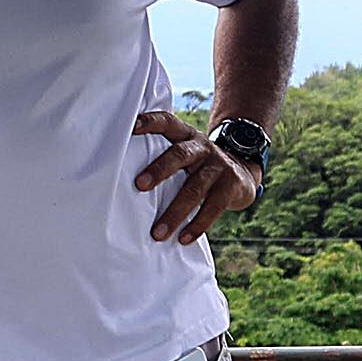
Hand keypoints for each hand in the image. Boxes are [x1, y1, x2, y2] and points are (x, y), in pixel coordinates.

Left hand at [131, 109, 257, 245]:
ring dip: (174, 212)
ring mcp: (218, 166)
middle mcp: (202, 147)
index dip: (151, 122)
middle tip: (139, 185)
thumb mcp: (184, 154)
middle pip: (180, 154)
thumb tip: (119, 179)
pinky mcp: (231, 186)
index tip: (132, 126)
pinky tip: (183, 238)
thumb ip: (162, 157)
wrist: (242, 171)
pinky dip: (197, 225)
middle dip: (159, 170)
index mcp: (185, 136)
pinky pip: (212, 207)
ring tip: (157, 233)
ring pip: (194, 188)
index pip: (167, 122)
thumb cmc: (197, 166)